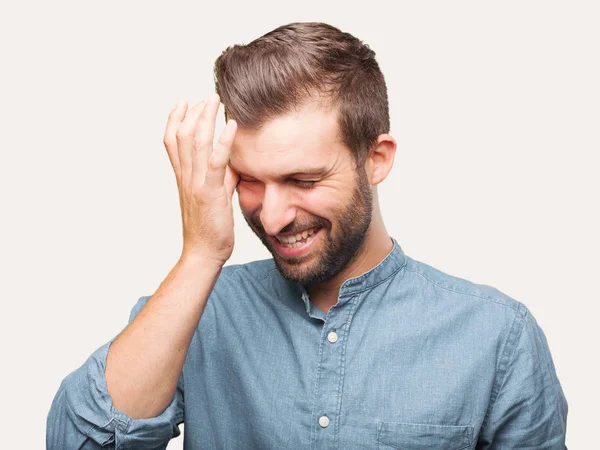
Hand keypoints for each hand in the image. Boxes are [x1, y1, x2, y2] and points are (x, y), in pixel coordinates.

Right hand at [163, 93, 238, 265]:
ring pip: (194, 143)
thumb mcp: (215, 198)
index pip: (172, 142)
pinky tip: (231, 126)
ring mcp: (196, 184)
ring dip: (205, 118)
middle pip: (181, 136)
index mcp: (184, 178)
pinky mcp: (210, 192)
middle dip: (193, 112)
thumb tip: (234, 165)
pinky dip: (223, 142)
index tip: (184, 101)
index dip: (175, 119)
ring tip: (215, 100)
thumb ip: (221, 179)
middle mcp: (186, 177)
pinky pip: (215, 162)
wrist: (203, 254)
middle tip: (206, 95)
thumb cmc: (210, 229)